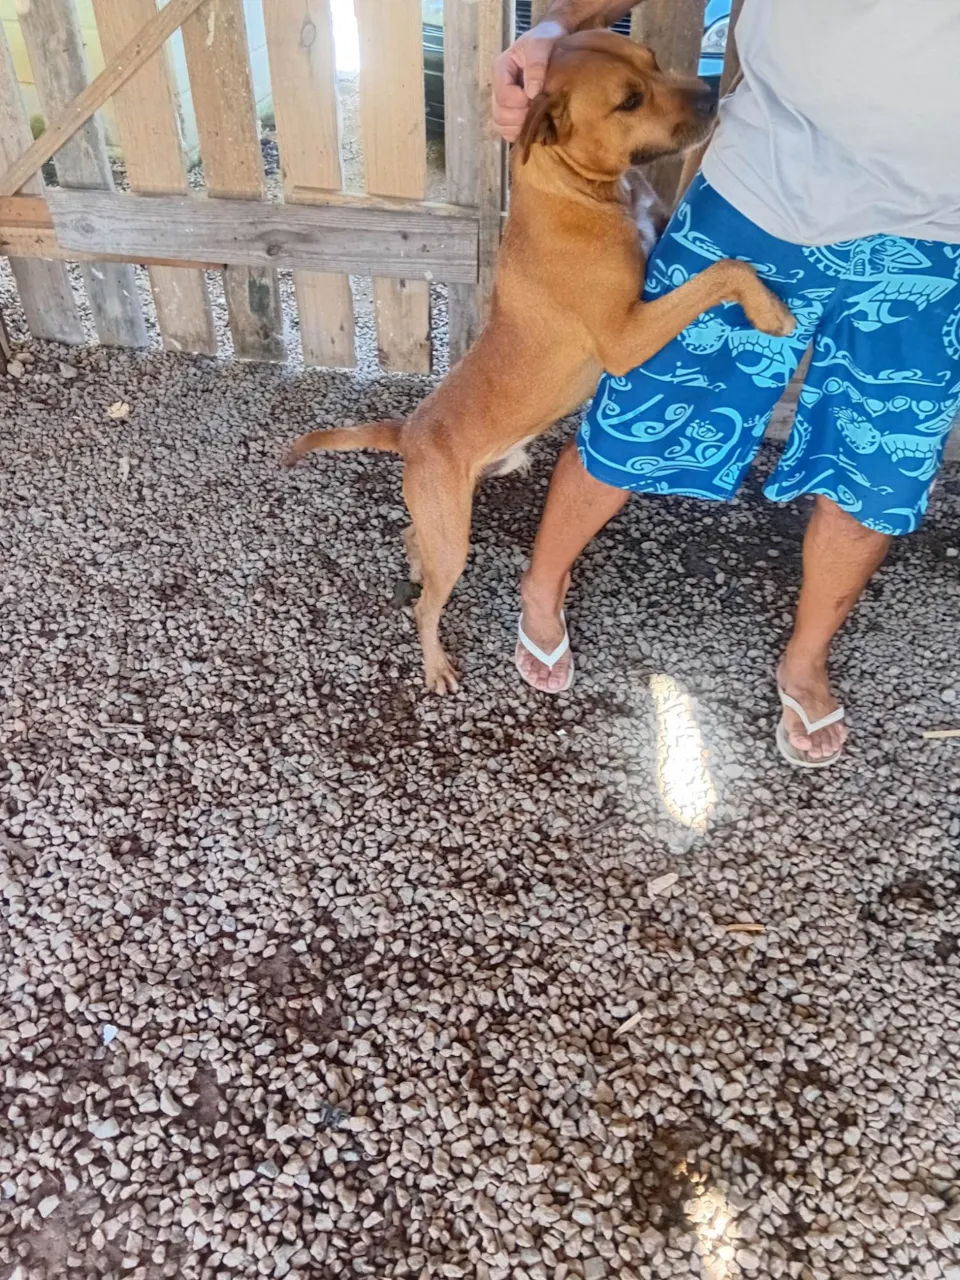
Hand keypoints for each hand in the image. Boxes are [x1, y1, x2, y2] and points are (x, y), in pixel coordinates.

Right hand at [492, 20, 565, 141]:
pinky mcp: (513, 112)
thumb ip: (536, 64)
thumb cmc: (547, 40)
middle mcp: (499, 87)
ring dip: (518, 128)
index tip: (537, 97)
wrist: (555, 43)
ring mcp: (504, 102)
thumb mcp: (542, 43)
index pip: (503, 96)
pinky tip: (533, 128)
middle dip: (519, 118)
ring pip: (501, 126)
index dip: (519, 102)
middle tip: (538, 112)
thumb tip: (532, 92)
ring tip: (536, 121)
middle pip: (499, 114)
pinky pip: (508, 132)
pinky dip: (519, 134)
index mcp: (501, 69)